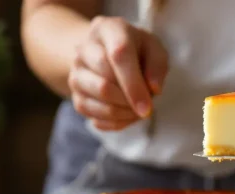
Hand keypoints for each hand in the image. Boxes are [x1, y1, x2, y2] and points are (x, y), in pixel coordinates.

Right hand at [68, 16, 168, 130]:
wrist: (106, 51)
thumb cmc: (136, 49)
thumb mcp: (154, 48)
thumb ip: (158, 65)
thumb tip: (153, 89)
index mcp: (107, 30)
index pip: (118, 56)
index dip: (133, 85)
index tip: (148, 108)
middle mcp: (84, 50)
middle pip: (104, 85)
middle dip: (130, 102)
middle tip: (147, 106)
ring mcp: (76, 74)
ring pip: (99, 103)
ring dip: (125, 114)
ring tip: (139, 109)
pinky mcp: (76, 96)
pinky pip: (95, 118)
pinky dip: (117, 122)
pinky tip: (127, 114)